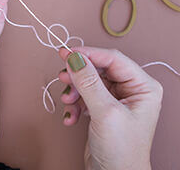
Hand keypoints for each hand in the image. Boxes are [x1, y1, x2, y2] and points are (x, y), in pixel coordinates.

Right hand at [58, 47, 162, 169]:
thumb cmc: (123, 152)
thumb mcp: (105, 112)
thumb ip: (88, 82)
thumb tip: (74, 58)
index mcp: (143, 87)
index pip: (113, 59)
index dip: (88, 54)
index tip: (67, 53)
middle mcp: (131, 90)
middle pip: (98, 68)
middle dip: (79, 75)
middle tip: (62, 75)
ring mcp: (116, 99)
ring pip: (88, 81)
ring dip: (74, 90)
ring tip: (67, 101)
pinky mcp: (102, 108)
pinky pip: (84, 95)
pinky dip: (74, 104)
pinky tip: (70, 116)